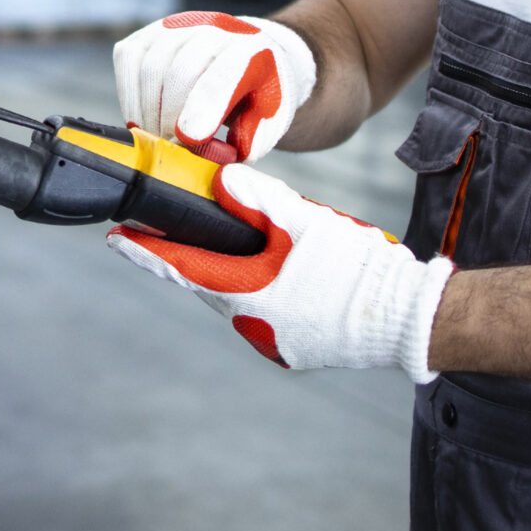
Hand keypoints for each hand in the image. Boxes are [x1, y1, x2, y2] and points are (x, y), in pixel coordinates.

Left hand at [107, 162, 451, 382]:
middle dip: (194, 257)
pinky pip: (265, 314)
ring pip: (238, 298)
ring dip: (233, 273)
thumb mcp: (310, 222)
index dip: (149, 252)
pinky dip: (261, 291)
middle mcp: (257, 326)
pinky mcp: (297, 349)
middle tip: (176, 231)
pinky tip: (276, 272)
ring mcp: (277, 342)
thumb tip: (220, 182)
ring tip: (245, 246)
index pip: (186, 267)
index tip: (117, 240)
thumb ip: (262, 201)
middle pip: (210, 283)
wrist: (413, 319)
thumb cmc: (364, 269)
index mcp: (254, 294)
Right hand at [112, 12, 316, 160]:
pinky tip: (143, 116)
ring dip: (147, 111)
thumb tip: (214, 161)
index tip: (188, 138)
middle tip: (173, 149)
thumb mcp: (269, 122)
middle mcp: (214, 29)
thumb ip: (247, 141)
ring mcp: (178, 25)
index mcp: (252, 50)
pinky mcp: (150, 32)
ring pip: (148, 67)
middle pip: (179, 73)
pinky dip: (130, 95)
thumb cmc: (257, 95)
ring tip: (158, 136)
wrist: (249, 56)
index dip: (203, 108)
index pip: (223, 76)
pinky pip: (128, 60)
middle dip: (170, 119)